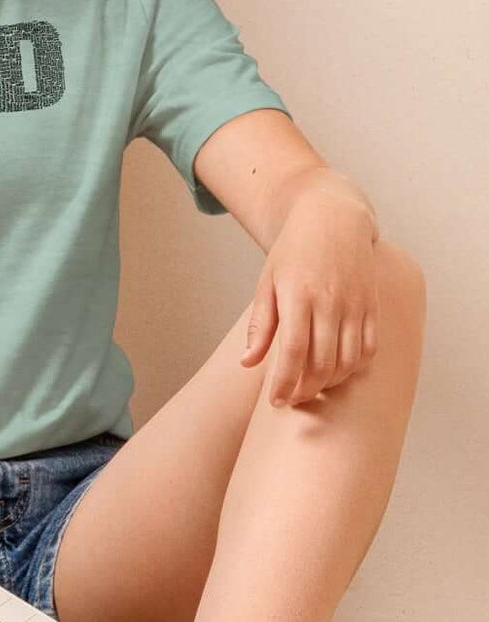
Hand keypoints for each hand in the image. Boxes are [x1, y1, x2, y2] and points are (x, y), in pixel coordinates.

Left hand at [242, 195, 380, 406]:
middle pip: (323, 362)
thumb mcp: (267, 283)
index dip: (285, 383)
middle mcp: (331, 302)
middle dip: (306, 389)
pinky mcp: (373, 306)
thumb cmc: (293, 252)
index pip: (293, 353)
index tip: (276, 402)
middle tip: (291, 400)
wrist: (333, 219)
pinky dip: (355, 368)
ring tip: (311, 389)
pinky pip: (369, 348)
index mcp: (299, 296)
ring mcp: (356, 305)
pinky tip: (337, 373)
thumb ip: (260, 326)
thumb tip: (247, 363)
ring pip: (348, 360)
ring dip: (330, 383)